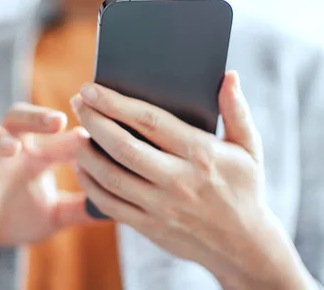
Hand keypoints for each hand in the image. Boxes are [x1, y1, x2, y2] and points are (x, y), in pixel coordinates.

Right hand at [0, 103, 90, 263]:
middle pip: (17, 115)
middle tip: (57, 119)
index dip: (73, 131)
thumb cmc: (19, 215)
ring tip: (13, 148)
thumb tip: (119, 209)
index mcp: (34, 151)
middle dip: (36, 115)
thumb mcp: (55, 214)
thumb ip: (82, 208)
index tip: (94, 133)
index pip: (55, 134)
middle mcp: (7, 145)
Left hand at [71, 72, 314, 289]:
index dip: (115, 103)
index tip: (91, 88)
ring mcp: (161, 207)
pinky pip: (110, 204)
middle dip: (93, 121)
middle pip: (123, 147)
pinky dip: (90, 184)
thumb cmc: (244, 188)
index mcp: (201, 154)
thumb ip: (236, 110)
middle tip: (77, 101)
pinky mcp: (150, 227)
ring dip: (85, 152)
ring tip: (74, 132)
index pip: (150, 121)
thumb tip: (228, 75)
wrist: (244, 247)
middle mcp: (178, 181)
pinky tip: (80, 167)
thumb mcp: (249, 147)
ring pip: (110, 177)